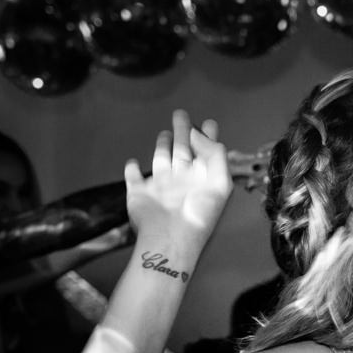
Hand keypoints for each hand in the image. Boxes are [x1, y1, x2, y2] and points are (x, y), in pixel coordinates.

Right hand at [125, 110, 233, 251]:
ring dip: (161, 145)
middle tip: (181, 114)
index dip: (208, 136)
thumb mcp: (220, 183)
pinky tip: (132, 163)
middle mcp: (182, 179)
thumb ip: (214, 154)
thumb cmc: (199, 215)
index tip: (209, 122)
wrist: (171, 238)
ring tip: (165, 133)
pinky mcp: (139, 193)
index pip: (206, 151)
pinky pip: (133, 178)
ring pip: (160, 159)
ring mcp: (160, 186)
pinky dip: (132, 170)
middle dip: (183, 131)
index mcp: (202, 178)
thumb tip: (197, 134)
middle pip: (183, 149)